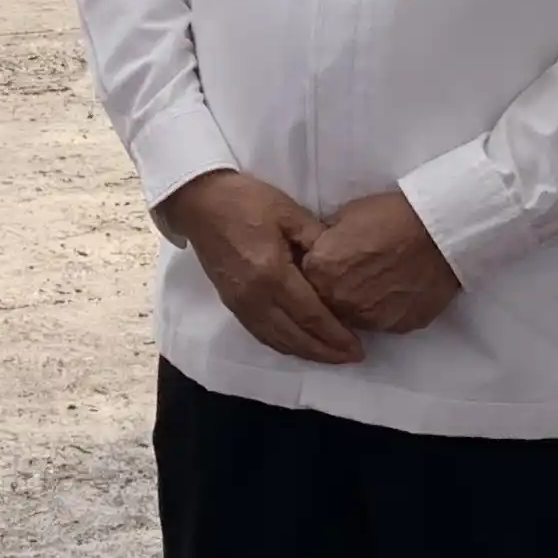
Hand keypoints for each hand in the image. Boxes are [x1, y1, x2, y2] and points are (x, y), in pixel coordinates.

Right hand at [156, 169, 362, 364]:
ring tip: (331, 356)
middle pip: (295, 336)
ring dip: (306, 353)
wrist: (199, 202)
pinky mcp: (231, 304)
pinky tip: (299, 345)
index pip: (311, 315)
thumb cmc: (246, 201)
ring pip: (277, 341)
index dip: (336, 335)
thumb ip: (317, 239)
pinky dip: (284, 345)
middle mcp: (255, 297)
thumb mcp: (289, 211)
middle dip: (326, 351)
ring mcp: (240, 304)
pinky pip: (261, 334)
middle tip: (352, 357)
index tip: (358, 347)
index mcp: (272, 274)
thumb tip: (341, 264)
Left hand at [297, 188, 462, 335]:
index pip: (301, 280)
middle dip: (330, 290)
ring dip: (355, 304)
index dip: (312, 271)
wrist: (440, 229)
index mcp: (321, 270)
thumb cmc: (391, 214)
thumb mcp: (345, 215)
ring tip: (373, 282)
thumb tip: (315, 252)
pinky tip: (394, 290)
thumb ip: (324, 242)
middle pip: (324, 303)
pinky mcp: (398, 327)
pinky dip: (382, 310)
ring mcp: (370, 319)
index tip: (322, 263)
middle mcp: (340, 301)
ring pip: (352, 317)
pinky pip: (381, 322)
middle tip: (350, 273)